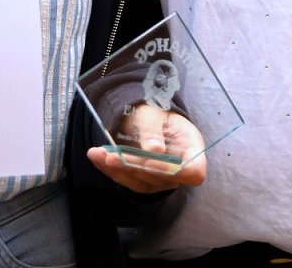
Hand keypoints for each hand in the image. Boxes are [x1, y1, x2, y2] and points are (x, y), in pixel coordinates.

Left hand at [87, 106, 206, 193]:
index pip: (194, 172)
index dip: (175, 172)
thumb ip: (152, 128)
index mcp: (192, 147)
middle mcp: (181, 168)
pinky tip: (97, 158)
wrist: (144, 115)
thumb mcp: (152, 111)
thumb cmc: (154, 109)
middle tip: (110, 154)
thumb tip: (155, 151)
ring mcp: (164, 178)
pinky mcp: (146, 182)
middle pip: (161, 178)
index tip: (150, 161)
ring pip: (142, 183)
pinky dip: (112, 170)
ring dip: (118, 169)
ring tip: (97, 154)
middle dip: (134, 166)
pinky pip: (129, 181)